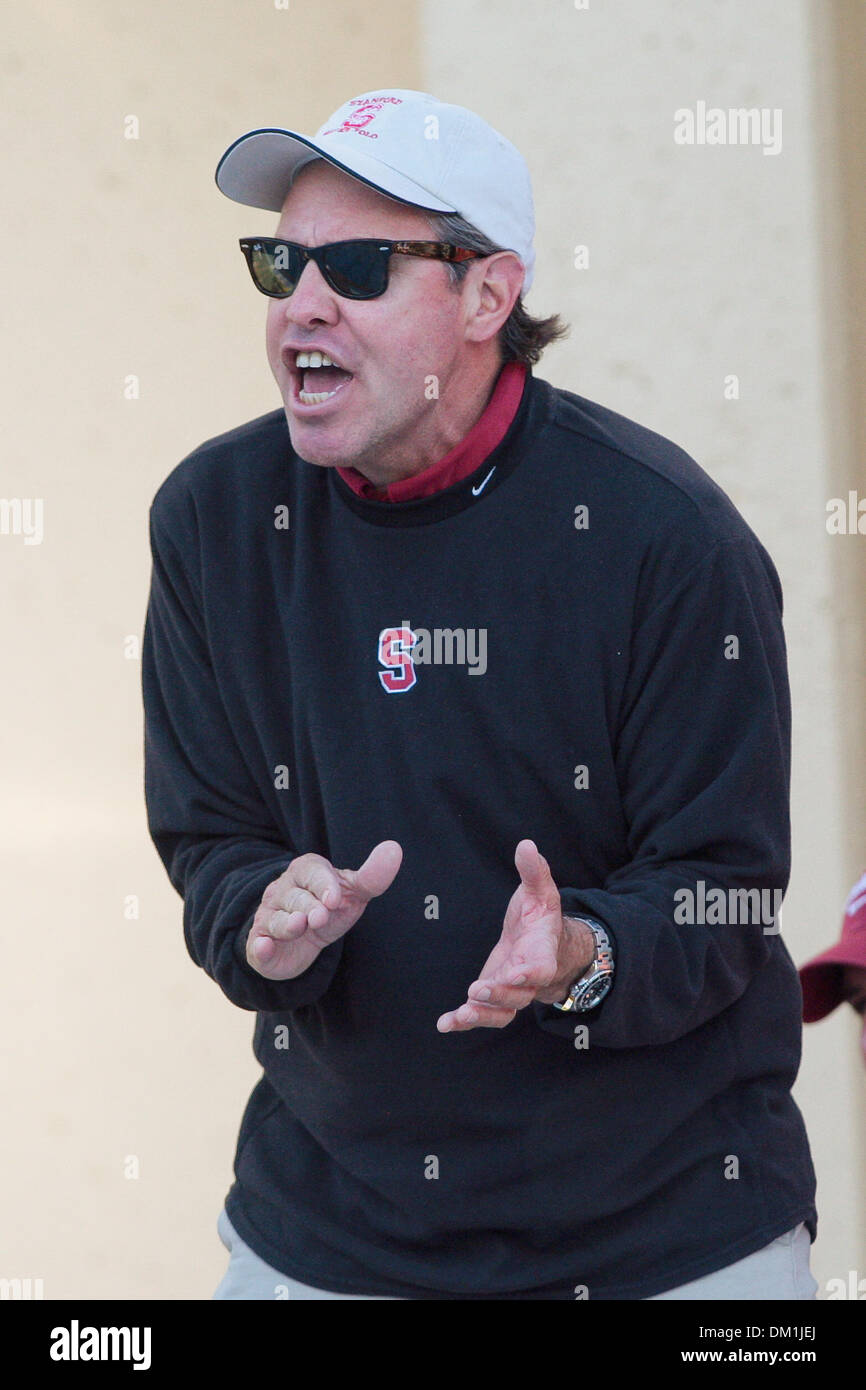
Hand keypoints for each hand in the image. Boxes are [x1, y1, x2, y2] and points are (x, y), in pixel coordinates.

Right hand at [246, 841, 402, 979]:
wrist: (304, 942)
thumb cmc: (330, 908)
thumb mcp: (352, 892)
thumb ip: (372, 875)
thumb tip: (394, 848)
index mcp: (305, 871)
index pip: (312, 872)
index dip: (324, 885)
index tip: (335, 899)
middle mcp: (282, 890)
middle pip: (295, 897)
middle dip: (308, 906)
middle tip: (320, 916)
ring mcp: (268, 916)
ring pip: (276, 920)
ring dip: (287, 924)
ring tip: (300, 926)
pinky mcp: (260, 944)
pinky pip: (257, 944)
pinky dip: (260, 946)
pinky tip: (264, 946)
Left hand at [436, 839, 594, 1031]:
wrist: (539, 941)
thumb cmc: (539, 916)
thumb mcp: (540, 891)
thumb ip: (534, 871)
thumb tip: (527, 845)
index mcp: (542, 952)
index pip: (541, 967)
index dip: (531, 973)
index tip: (516, 973)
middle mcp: (528, 979)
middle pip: (518, 996)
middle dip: (498, 995)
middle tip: (476, 990)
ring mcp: (511, 992)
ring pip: (501, 1013)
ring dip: (481, 1016)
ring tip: (458, 1016)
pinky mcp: (493, 997)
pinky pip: (482, 1015)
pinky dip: (464, 1022)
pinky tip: (444, 1024)